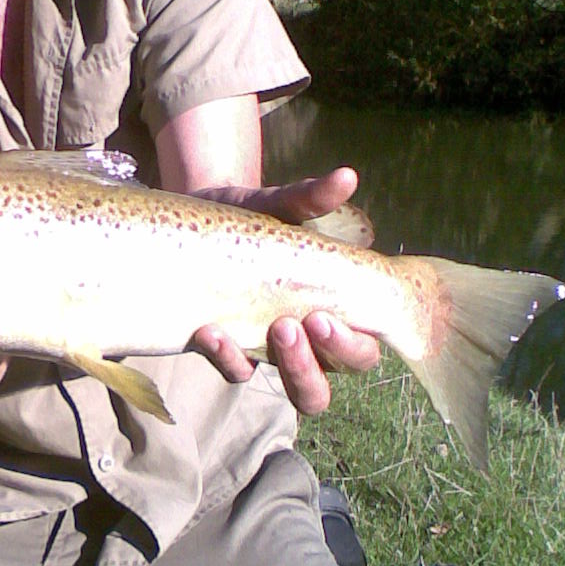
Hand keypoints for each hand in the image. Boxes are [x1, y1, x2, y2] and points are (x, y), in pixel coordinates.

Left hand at [191, 166, 380, 414]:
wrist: (203, 212)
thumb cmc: (256, 214)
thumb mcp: (280, 205)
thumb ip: (310, 199)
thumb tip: (346, 176)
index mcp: (336, 313)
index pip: (361, 350)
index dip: (349, 345)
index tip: (322, 316)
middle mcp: (308, 342)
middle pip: (326, 385)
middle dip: (312, 365)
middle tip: (291, 326)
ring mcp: (268, 349)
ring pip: (293, 389)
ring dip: (284, 369)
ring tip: (263, 330)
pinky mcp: (229, 347)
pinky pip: (236, 368)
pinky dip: (226, 356)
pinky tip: (209, 330)